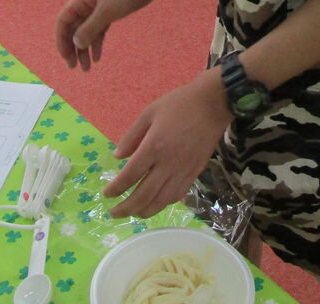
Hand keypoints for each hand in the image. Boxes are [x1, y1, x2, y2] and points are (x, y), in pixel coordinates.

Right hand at [55, 0, 158, 71]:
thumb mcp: (106, 12)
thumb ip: (90, 28)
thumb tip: (76, 43)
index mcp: (81, 1)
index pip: (63, 22)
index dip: (61, 41)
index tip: (66, 58)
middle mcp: (86, 5)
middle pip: (73, 29)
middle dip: (72, 49)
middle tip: (74, 67)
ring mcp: (97, 9)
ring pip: (86, 32)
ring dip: (85, 50)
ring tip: (87, 68)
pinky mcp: (108, 12)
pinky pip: (98, 30)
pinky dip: (97, 43)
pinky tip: (97, 57)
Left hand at [103, 70, 233, 218]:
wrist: (213, 105)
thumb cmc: (179, 105)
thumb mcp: (149, 112)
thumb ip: (132, 136)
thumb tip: (117, 156)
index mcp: (153, 147)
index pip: (130, 175)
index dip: (116, 189)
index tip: (106, 194)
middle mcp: (167, 164)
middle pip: (144, 195)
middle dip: (126, 208)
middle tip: (114, 213)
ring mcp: (183, 171)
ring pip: (161, 201)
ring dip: (144, 211)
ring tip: (133, 214)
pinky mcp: (195, 173)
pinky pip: (177, 195)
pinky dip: (163, 204)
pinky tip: (155, 204)